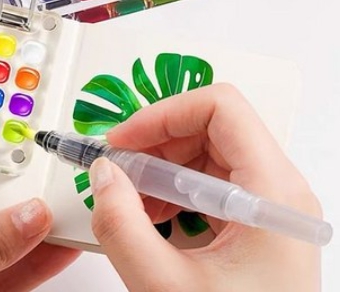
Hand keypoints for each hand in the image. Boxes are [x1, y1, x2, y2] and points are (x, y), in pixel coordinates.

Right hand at [89, 84, 321, 291]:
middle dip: (155, 140)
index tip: (124, 140)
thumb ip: (122, 225)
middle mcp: (276, 188)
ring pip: (206, 150)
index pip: (221, 106)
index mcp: (272, 191)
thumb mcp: (165, 288)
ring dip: (160, 165)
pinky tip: (150, 214)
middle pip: (211, 125)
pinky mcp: (254, 220)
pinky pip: (208, 180)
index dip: (164, 113)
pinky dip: (171, 187)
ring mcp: (267, 203)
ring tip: (129, 196)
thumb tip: (102, 173)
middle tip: (117, 168)